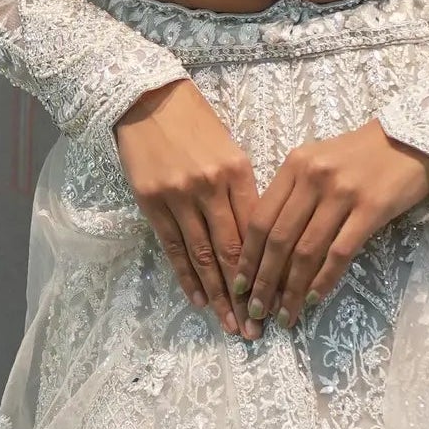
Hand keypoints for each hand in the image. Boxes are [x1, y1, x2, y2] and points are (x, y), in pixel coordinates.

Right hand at [113, 79, 259, 333]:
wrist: (147, 99)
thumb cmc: (196, 124)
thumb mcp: (230, 150)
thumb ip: (242, 191)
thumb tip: (258, 236)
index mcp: (238, 172)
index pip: (258, 231)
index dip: (269, 268)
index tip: (280, 296)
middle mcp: (210, 187)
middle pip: (233, 251)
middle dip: (248, 294)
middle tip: (258, 328)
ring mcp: (179, 196)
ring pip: (203, 256)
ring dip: (219, 295)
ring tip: (232, 324)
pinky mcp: (151, 202)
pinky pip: (173, 248)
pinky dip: (187, 277)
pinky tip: (199, 301)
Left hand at [234, 120, 428, 330]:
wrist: (413, 140)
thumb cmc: (362, 155)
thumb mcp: (318, 162)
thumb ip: (293, 194)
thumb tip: (270, 248)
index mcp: (294, 165)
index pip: (260, 218)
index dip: (246, 257)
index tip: (239, 285)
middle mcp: (313, 177)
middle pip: (278, 239)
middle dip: (263, 281)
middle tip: (255, 311)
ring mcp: (342, 192)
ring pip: (306, 251)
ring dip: (292, 289)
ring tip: (285, 315)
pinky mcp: (372, 208)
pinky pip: (340, 252)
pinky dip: (324, 279)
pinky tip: (314, 298)